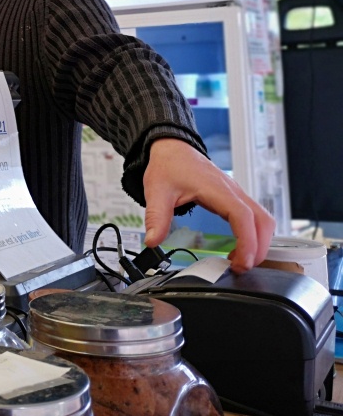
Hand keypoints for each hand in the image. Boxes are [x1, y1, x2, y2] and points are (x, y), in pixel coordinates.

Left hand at [142, 138, 274, 272]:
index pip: (243, 216)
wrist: (172, 148)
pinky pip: (254, 217)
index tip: (243, 262)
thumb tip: (153, 242)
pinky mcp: (234, 197)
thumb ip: (156, 218)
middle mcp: (232, 191)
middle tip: (242, 268)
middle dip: (259, 247)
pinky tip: (238, 247)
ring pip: (263, 219)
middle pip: (262, 221)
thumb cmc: (168, 165)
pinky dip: (253, 234)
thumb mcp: (157, 191)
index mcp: (217, 189)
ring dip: (259, 242)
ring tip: (240, 260)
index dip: (247, 242)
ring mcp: (236, 193)